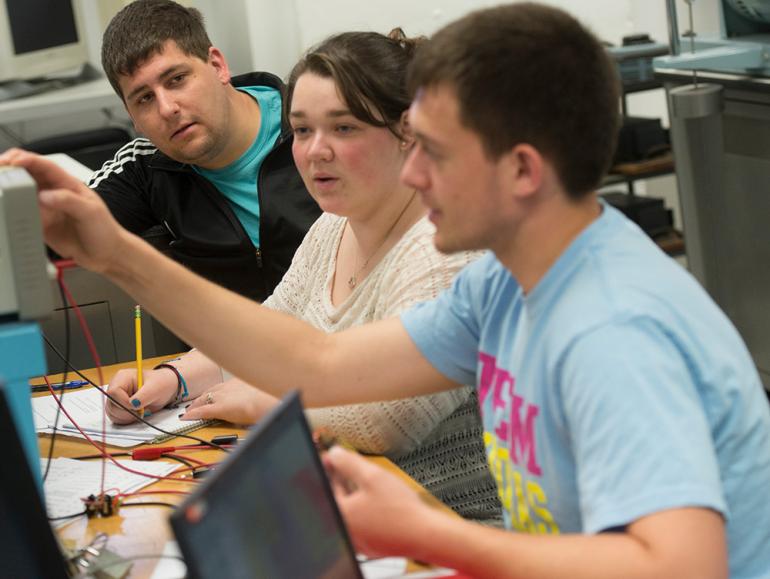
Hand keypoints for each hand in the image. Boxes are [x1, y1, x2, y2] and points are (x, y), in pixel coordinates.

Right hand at [0, 148, 127, 271]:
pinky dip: (11, 212)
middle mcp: (54, 194)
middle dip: (10, 170)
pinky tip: (5, 211)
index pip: (44, 166)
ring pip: (21, 194)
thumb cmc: (105, 230)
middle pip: (27, 175)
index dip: (26, 160)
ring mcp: (46, 209)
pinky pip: (22, 215)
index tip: (11, 160)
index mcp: (68, 184)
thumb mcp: (91, 212)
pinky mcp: (41, 225)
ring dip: (7, 190)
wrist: (107, 255)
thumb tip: (45, 195)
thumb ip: (68, 201)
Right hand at [105, 368, 177, 423]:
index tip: (137, 407)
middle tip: (141, 411)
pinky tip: (136, 415)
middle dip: (126, 412)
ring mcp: (116, 398)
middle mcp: (116, 387)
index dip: (123, 402)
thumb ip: (144, 396)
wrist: (165, 388)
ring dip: (126, 417)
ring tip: (140, 411)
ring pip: (112, 413)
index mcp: (122, 377)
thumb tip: (132, 404)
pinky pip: (116, 417)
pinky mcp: (119, 407)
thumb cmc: (161, 383)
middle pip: (111, 405)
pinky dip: (126, 420)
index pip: (113, 393)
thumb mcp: (155, 388)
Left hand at [181, 379, 278, 423]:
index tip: (211, 395)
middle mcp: (228, 387)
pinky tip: (187, 417)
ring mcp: (222, 397)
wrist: (266, 401)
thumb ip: (257, 394)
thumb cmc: (269, 397)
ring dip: (196, 404)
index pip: (221, 387)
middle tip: (195, 403)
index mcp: (238, 382)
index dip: (214, 392)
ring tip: (190, 409)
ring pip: (204, 399)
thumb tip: (262, 398)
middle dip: (202, 398)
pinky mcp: (218, 409)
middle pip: (210, 392)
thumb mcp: (262, 391)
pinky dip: (192, 414)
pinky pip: (201, 411)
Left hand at [322, 445, 440, 559]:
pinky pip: (360, 523)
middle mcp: (346, 531)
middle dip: (336, 480)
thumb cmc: (400, 510)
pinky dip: (361, 508)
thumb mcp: (373, 476)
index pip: (324, 488)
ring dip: (349, 493)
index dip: (326, 469)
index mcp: (341, 515)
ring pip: (348, 512)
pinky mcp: (371, 545)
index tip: (329, 458)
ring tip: (358, 477)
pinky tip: (373, 498)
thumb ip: (349, 462)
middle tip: (342, 463)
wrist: (425, 536)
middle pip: (334, 500)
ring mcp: (358, 541)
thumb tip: (334, 454)